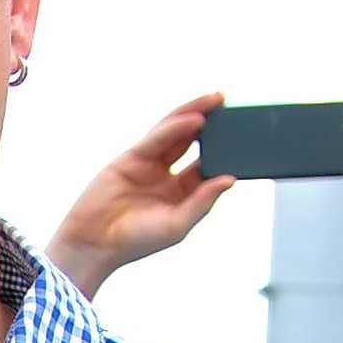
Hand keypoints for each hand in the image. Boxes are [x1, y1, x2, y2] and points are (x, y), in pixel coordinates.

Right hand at [46, 94, 233, 297]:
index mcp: (182, 194)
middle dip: (214, 125)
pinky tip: (195, 118)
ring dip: (196, 113)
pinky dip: (176, 127)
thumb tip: (230, 179)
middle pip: (195, 143)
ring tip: (217, 99)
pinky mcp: (132, 157)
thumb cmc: (136, 241)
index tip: (248, 138)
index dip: (227, 151)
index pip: (208, 165)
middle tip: (236, 109)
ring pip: (177, 132)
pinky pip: (158, 137)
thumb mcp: (178, 225)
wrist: (94, 243)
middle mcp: (167, 176)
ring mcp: (149, 164)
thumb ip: (203, 201)